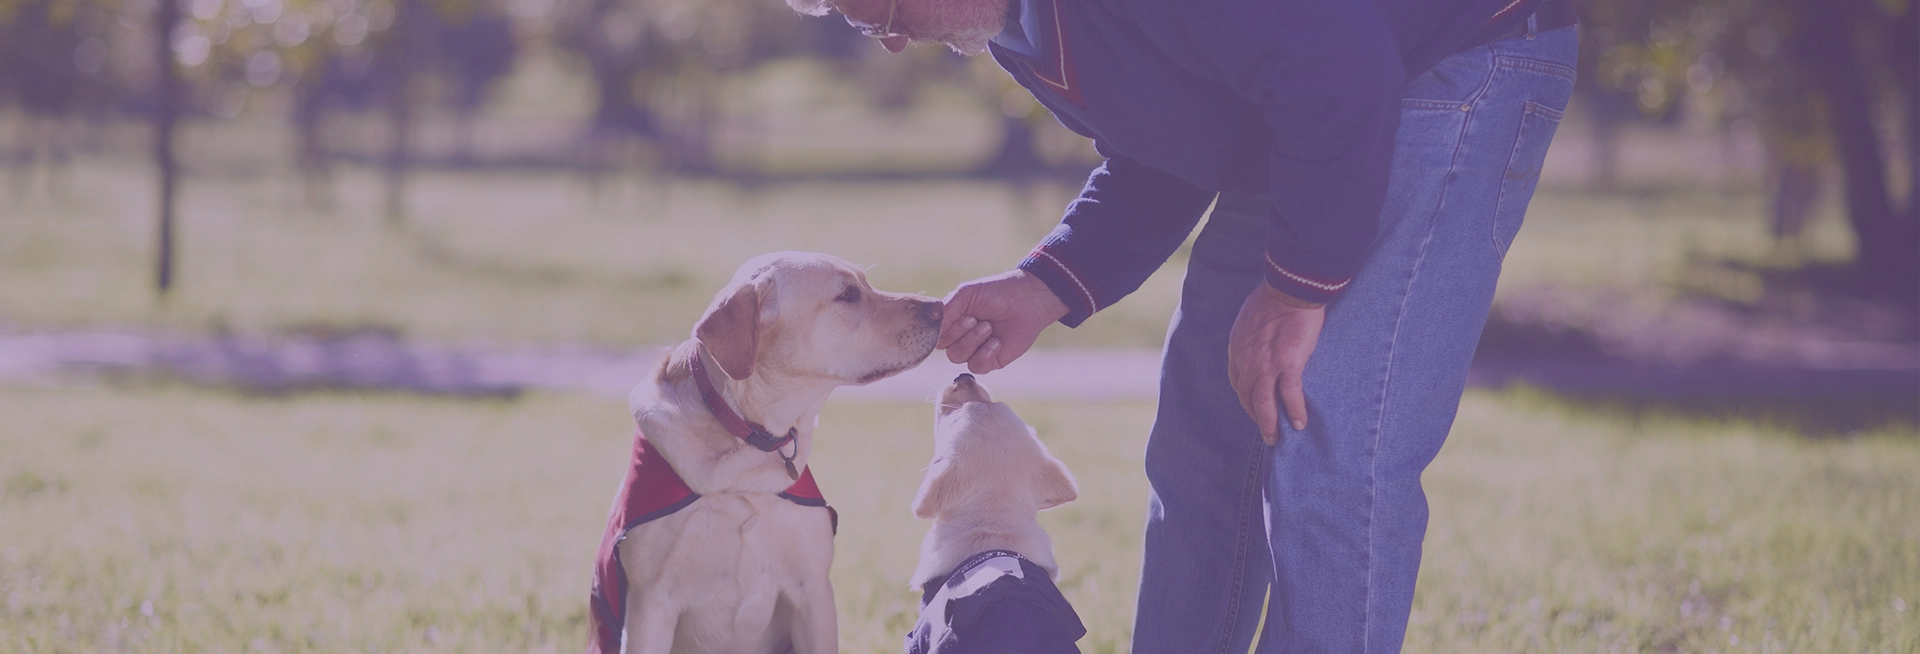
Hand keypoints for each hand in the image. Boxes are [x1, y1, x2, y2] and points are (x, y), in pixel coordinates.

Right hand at [937, 269, 1069, 373]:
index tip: (962, 316)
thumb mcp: (966, 294)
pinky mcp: (991, 360)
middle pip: (946, 349)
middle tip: (977, 319)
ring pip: (958, 358)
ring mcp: (976, 350)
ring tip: (989, 327)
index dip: (945, 330)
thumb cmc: (996, 293)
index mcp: (953, 321)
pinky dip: (985, 353)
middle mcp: (962, 337)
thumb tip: (934, 329)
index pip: (936, 336)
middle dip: (961, 334)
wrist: (1027, 301)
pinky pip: (976, 366)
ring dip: (973, 342)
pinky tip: (997, 341)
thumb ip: (946, 310)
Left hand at [1227, 283, 1325, 445]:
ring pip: (1263, 403)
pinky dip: (1294, 411)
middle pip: (1247, 397)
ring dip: (1269, 424)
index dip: (1246, 398)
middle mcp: (1247, 360)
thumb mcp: (1249, 318)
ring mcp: (1266, 364)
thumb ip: (1252, 336)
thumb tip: (1260, 342)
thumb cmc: (1273, 297)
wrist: (1289, 288)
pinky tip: (1300, 423)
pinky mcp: (1288, 364)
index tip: (1254, 406)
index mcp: (1237, 349)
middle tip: (1266, 431)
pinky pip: (1290, 395)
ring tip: (1275, 438)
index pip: (1237, 382)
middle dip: (1255, 416)